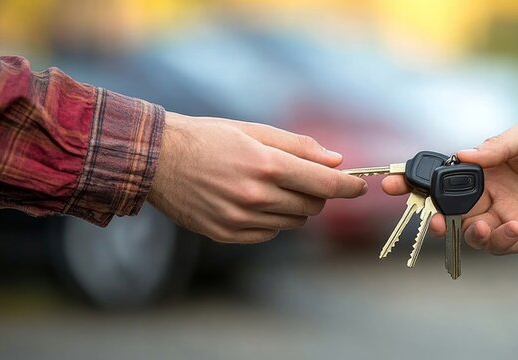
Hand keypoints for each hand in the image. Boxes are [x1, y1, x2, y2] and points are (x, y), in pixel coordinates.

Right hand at [148, 112, 366, 242]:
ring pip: (294, 221)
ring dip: (295, 206)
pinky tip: (254, 202)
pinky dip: (272, 220)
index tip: (360, 186)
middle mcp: (255, 195)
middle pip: (313, 205)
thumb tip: (336, 161)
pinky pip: (269, 233)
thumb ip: (299, 147)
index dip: (349, 186)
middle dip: (317, 193)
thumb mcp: (255, 131)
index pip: (325, 184)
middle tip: (304, 178)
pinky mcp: (228, 234)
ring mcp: (241, 219)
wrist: (157, 159)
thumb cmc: (209, 137)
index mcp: (266, 165)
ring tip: (272, 186)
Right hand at [382, 117, 517, 254]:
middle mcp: (491, 191)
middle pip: (448, 207)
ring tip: (482, 225)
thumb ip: (497, 147)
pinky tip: (515, 226)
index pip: (444, 174)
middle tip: (428, 218)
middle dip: (431, 213)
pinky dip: (498, 240)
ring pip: (469, 230)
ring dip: (466, 232)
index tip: (391, 183)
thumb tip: (462, 158)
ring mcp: (506, 215)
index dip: (416, 179)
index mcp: (488, 165)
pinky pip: (498, 244)